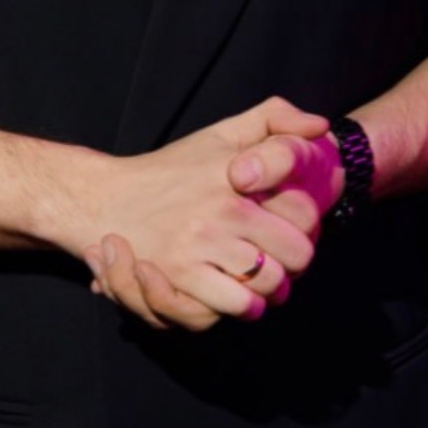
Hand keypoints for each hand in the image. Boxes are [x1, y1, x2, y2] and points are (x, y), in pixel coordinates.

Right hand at [78, 96, 328, 330]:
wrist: (106, 200)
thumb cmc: (170, 169)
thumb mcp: (220, 134)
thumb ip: (273, 119)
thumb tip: (321, 124)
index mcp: (237, 179)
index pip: (305, 213)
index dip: (309, 226)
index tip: (296, 229)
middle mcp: (222, 213)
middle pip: (296, 256)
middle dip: (296, 264)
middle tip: (283, 263)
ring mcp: (200, 247)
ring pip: (268, 286)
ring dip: (271, 291)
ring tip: (263, 284)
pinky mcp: (180, 278)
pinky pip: (232, 307)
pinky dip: (241, 308)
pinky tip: (238, 297)